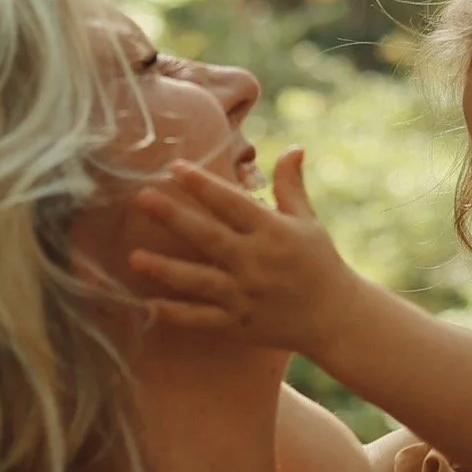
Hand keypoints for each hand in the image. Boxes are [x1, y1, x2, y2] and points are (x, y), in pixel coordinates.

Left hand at [129, 148, 366, 353]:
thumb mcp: (309, 221)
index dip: (203, 185)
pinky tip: (148, 306)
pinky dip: (177, 315)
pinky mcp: (239, 324)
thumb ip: (292, 186)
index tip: (175, 168)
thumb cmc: (321, 263)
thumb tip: (293, 147)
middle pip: (209, 236)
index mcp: (272, 232)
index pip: (233, 203)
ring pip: (200, 281)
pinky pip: (203, 319)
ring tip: (133, 257)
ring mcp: (246, 296)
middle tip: (141, 198)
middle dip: (174, 217)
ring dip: (166, 270)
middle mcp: (257, 262)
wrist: (337, 318)